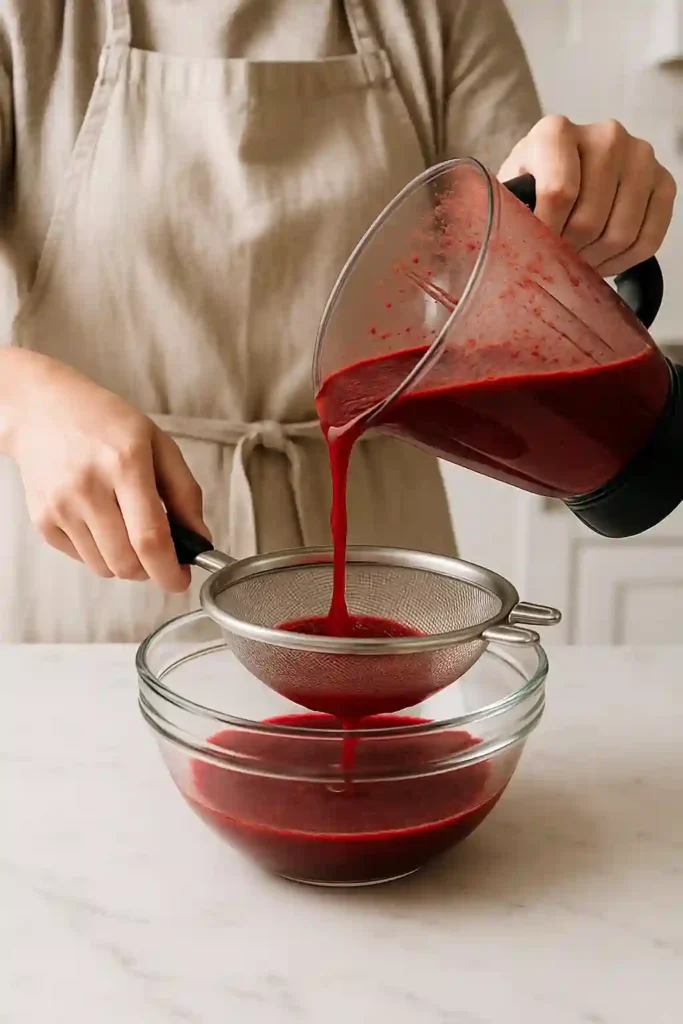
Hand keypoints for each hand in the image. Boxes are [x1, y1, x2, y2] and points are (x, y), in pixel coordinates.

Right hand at [3, 351, 209, 590]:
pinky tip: (100, 521)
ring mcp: (61, 506)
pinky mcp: (43, 520)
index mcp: (126, 463)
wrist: (42, 410)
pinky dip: (99, 553)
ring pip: (104, 568)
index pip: (150, 538)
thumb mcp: (158, 444)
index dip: (170, 571)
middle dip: (150, 570)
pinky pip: (81, 559)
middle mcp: (89, 487)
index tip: (181, 581)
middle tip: (157, 553)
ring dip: (125, 563)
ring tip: (127, 529)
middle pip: (127, 563)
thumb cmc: (107, 424)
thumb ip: (185, 494)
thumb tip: (200, 541)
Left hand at [498, 116, 676, 275]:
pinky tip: (602, 258)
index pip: (558, 193)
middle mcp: (605, 135)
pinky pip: (648, 239)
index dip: (546, 234)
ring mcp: (640, 156)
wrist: (559, 178)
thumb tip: (517, 248)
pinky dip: (622, 262)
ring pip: (621, 234)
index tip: (534, 250)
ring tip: (576, 259)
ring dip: (595, 260)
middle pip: (590, 219)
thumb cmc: (530, 189)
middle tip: (555, 260)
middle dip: (569, 252)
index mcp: (556, 131)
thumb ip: (510, 214)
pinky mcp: (663, 181)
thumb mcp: (509, 195)